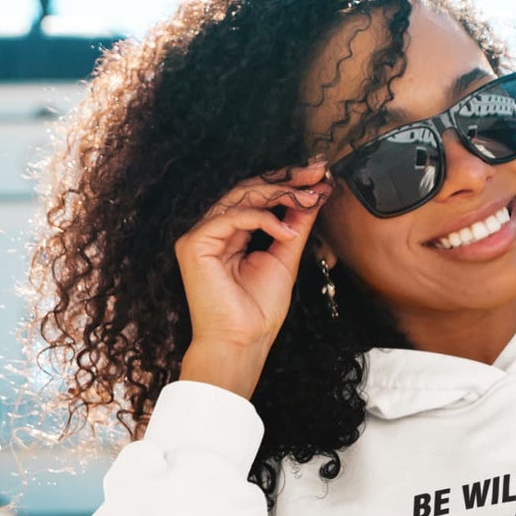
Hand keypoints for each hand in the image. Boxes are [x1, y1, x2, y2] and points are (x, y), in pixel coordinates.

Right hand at [173, 160, 332, 356]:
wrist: (242, 342)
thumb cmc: (259, 311)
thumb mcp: (286, 259)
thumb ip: (296, 227)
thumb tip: (314, 197)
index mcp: (232, 233)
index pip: (259, 197)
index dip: (289, 184)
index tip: (321, 177)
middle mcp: (214, 229)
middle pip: (249, 190)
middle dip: (287, 179)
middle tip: (318, 173)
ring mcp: (202, 235)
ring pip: (240, 197)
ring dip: (279, 193)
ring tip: (310, 198)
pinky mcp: (195, 244)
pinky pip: (232, 217)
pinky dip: (263, 220)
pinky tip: (287, 232)